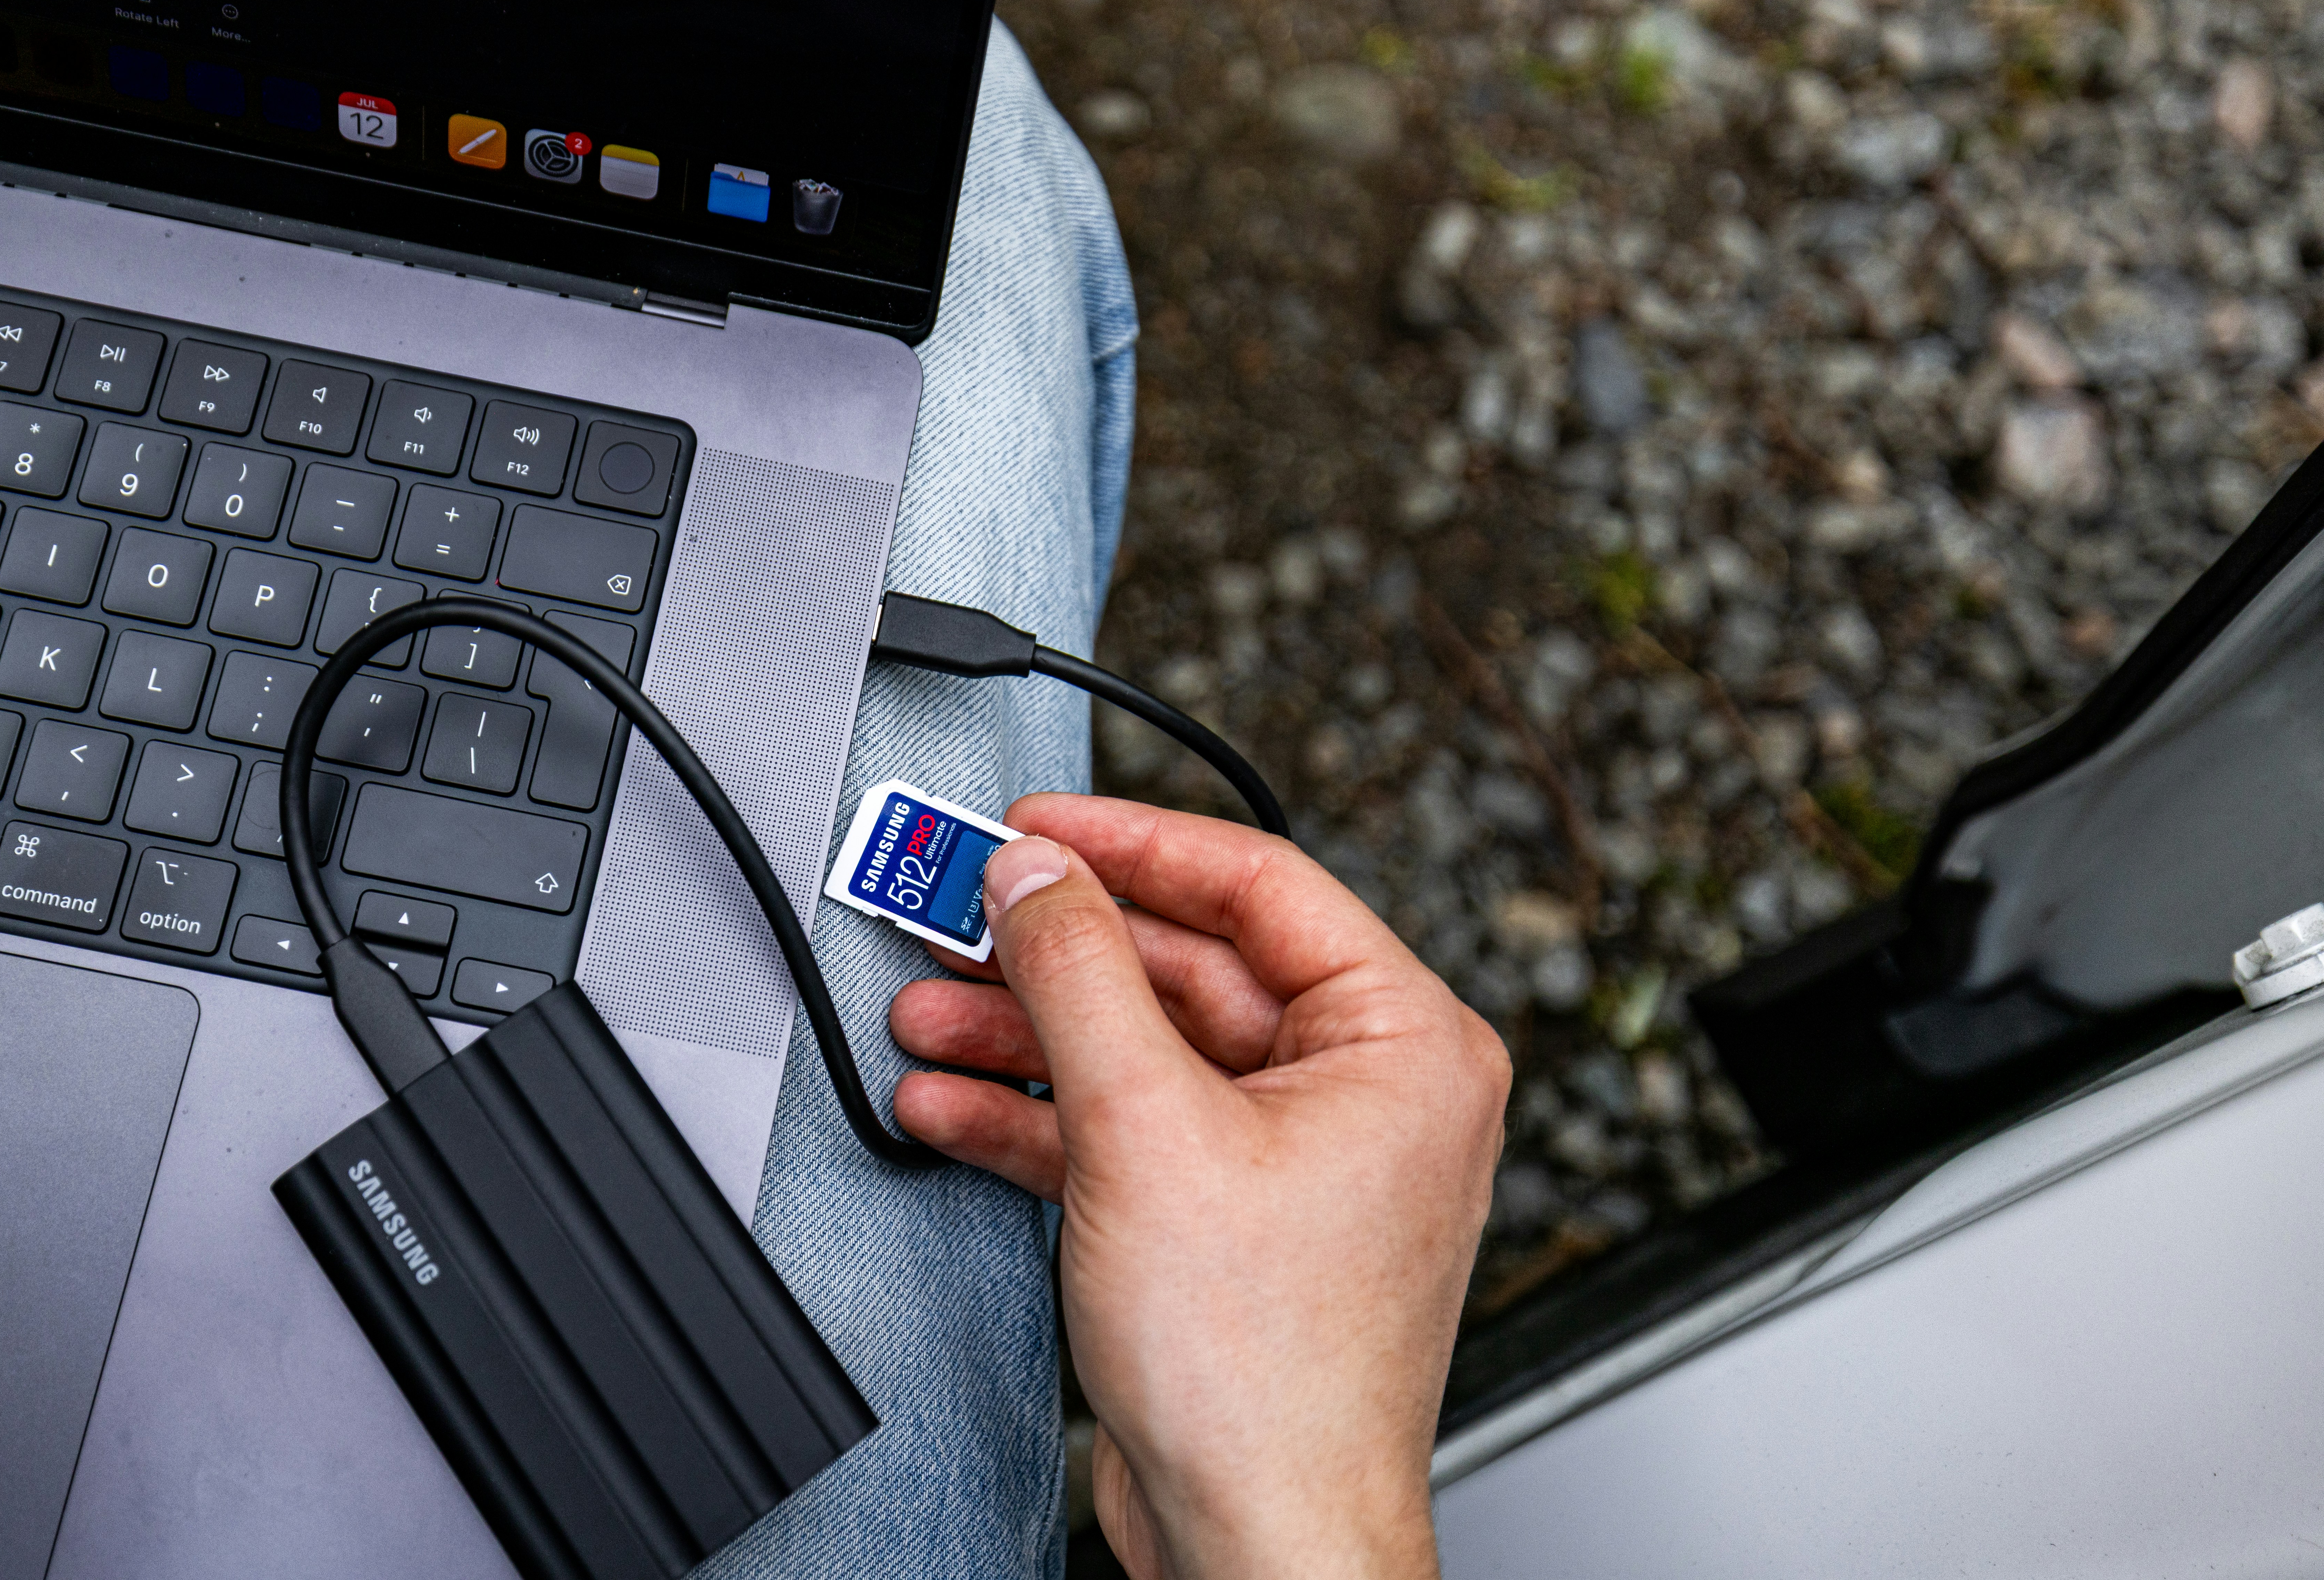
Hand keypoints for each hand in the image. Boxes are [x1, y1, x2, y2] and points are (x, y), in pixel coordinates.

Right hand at [889, 795, 1508, 1579]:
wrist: (1257, 1537)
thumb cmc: (1266, 1374)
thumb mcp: (1145, 1125)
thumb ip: (1078, 973)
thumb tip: (1036, 872)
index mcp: (1404, 1041)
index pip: (1255, 883)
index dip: (1130, 843)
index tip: (1036, 824)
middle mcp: (1365, 1090)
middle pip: (1185, 967)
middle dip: (1054, 954)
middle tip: (954, 919)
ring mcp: (1297, 1157)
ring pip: (1144, 1049)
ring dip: (1026, 1034)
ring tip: (927, 1015)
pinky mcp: (1231, 1218)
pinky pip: (1131, 1127)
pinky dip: (1040, 1114)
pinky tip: (953, 1102)